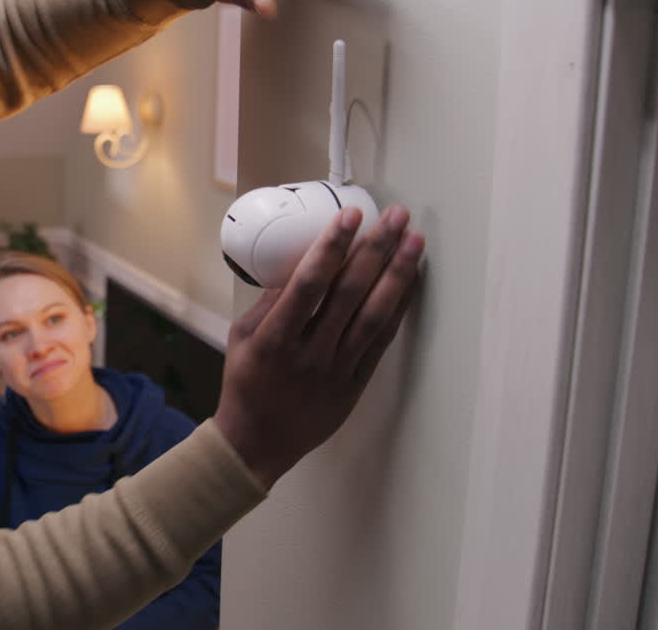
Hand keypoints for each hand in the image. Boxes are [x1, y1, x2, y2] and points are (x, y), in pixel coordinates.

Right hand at [214, 205, 422, 488]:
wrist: (258, 441)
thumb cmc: (246, 384)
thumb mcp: (243, 338)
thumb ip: (271, 301)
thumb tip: (303, 261)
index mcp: (275, 339)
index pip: (308, 284)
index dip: (333, 247)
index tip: (351, 216)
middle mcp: (310, 353)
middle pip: (349, 293)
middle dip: (375, 249)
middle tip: (395, 216)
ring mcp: (337, 369)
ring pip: (374, 314)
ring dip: (397, 274)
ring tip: (415, 240)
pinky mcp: (356, 382)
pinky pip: (382, 339)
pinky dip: (398, 307)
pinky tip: (409, 281)